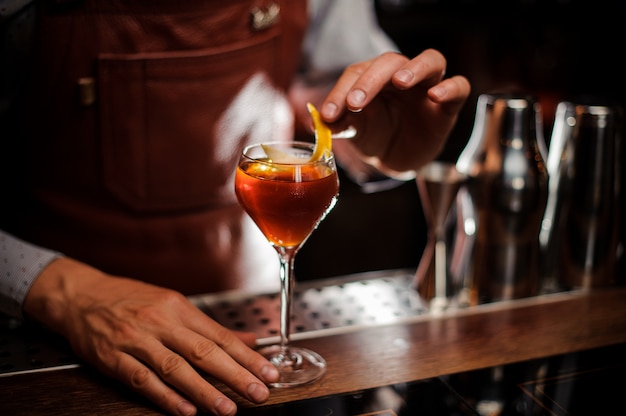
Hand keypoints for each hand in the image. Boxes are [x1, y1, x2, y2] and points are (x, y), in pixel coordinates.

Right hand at [24, 257, 278, 415]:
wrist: (81, 295)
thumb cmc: (130, 299)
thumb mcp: (172, 304)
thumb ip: (209, 327)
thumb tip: (248, 341)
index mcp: (179, 308)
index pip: (220, 336)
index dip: (247, 356)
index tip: (269, 372)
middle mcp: (161, 322)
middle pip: (204, 352)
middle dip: (235, 375)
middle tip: (259, 392)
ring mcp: (136, 340)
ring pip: (176, 368)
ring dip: (204, 391)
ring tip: (227, 409)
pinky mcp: (114, 358)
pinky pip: (142, 380)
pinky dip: (165, 397)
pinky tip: (185, 410)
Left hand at [320, 48, 470, 175]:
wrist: (396, 160)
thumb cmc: (375, 136)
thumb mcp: (355, 132)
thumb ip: (339, 124)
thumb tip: (320, 120)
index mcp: (374, 78)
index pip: (357, 73)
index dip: (341, 91)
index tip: (329, 114)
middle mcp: (401, 76)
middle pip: (390, 62)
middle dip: (371, 80)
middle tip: (356, 102)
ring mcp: (427, 87)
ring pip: (430, 60)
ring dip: (415, 68)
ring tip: (400, 81)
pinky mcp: (448, 106)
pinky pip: (459, 86)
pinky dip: (450, 87)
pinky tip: (436, 95)